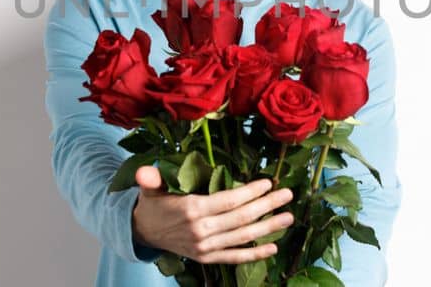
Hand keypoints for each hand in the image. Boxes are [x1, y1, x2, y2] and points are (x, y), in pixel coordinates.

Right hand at [130, 165, 294, 263]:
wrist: (143, 233)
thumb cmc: (154, 205)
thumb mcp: (150, 188)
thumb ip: (150, 180)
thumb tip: (143, 173)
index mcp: (191, 210)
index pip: (228, 200)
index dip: (250, 192)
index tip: (267, 182)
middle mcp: (201, 231)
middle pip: (241, 218)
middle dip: (267, 206)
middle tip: (287, 194)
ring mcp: (205, 247)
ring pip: (242, 237)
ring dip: (268, 228)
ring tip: (288, 217)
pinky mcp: (207, 258)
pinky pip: (234, 257)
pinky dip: (255, 255)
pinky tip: (272, 247)